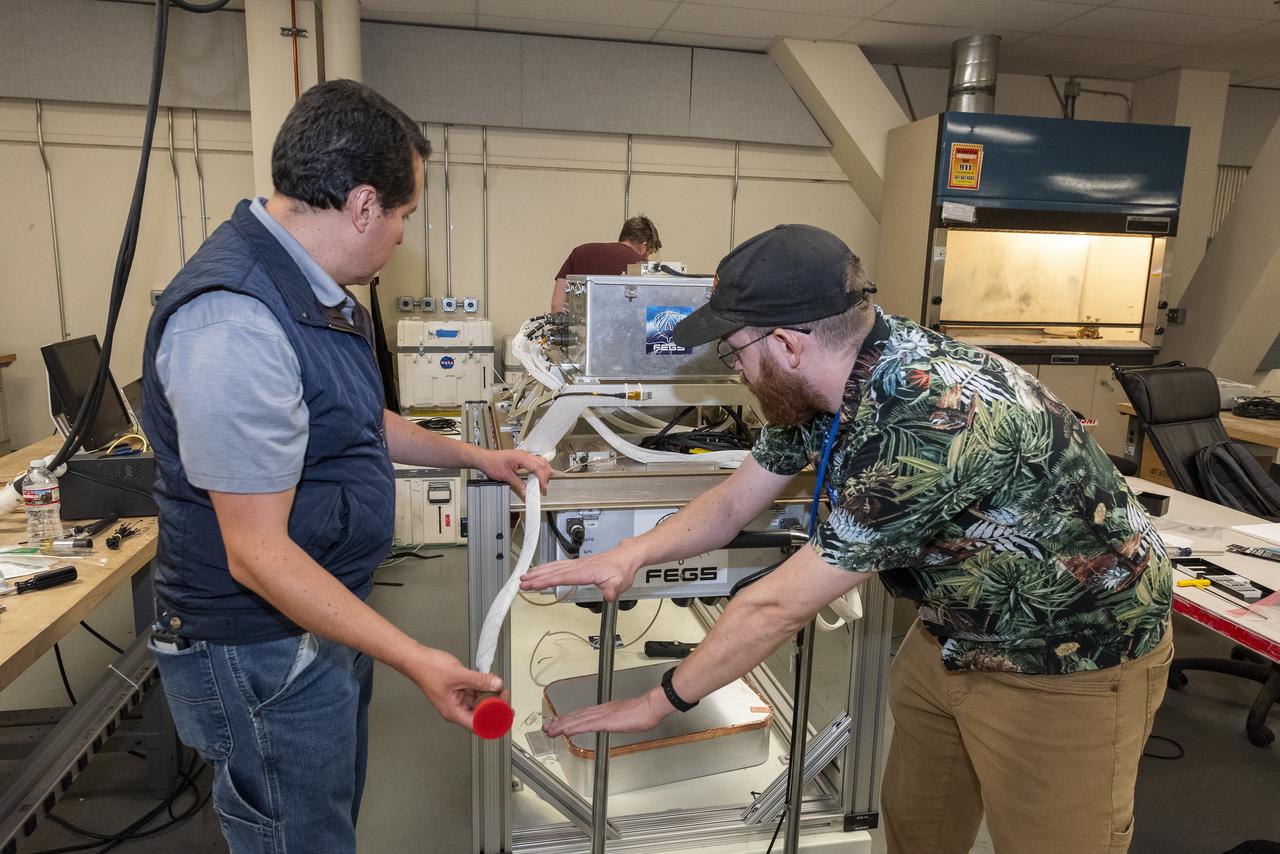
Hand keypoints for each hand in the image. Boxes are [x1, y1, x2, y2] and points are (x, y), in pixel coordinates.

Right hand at [405, 645, 505, 731]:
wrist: (417, 658)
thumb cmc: (428, 670)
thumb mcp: (459, 674)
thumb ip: (479, 680)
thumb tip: (496, 684)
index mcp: (453, 712)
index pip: (478, 724)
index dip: (494, 720)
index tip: (505, 712)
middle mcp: (456, 708)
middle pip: (481, 714)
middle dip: (494, 705)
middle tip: (504, 695)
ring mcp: (458, 699)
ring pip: (479, 702)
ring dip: (489, 694)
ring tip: (497, 684)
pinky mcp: (459, 690)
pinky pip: (475, 691)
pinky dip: (483, 686)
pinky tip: (488, 679)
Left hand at [476, 449, 551, 497]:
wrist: (484, 459)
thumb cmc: (491, 463)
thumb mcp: (505, 476)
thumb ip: (517, 484)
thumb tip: (525, 491)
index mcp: (522, 457)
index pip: (538, 467)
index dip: (542, 478)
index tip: (543, 487)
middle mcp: (524, 454)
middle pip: (542, 463)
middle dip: (546, 475)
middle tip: (543, 486)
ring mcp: (523, 455)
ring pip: (540, 461)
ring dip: (543, 472)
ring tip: (542, 482)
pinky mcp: (521, 458)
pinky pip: (535, 462)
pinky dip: (538, 469)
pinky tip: (537, 476)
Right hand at [520, 544, 642, 601]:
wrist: (625, 556)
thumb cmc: (622, 568)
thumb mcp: (620, 582)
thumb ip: (612, 590)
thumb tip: (608, 596)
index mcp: (585, 571)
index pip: (562, 577)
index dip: (546, 581)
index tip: (533, 584)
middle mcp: (578, 566)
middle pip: (553, 571)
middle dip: (535, 577)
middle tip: (521, 583)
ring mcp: (577, 564)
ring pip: (553, 567)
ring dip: (538, 572)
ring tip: (525, 576)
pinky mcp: (578, 564)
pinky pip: (558, 565)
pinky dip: (546, 567)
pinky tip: (541, 570)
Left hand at [543, 687, 673, 738]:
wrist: (650, 706)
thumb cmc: (642, 712)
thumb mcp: (626, 716)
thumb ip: (617, 719)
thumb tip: (614, 722)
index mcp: (604, 710)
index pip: (581, 714)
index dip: (568, 719)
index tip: (557, 723)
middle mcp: (599, 710)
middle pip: (575, 716)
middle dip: (559, 722)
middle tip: (547, 728)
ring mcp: (601, 715)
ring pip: (576, 720)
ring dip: (561, 725)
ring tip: (550, 730)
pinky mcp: (605, 721)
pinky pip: (585, 726)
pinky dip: (573, 728)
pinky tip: (565, 731)